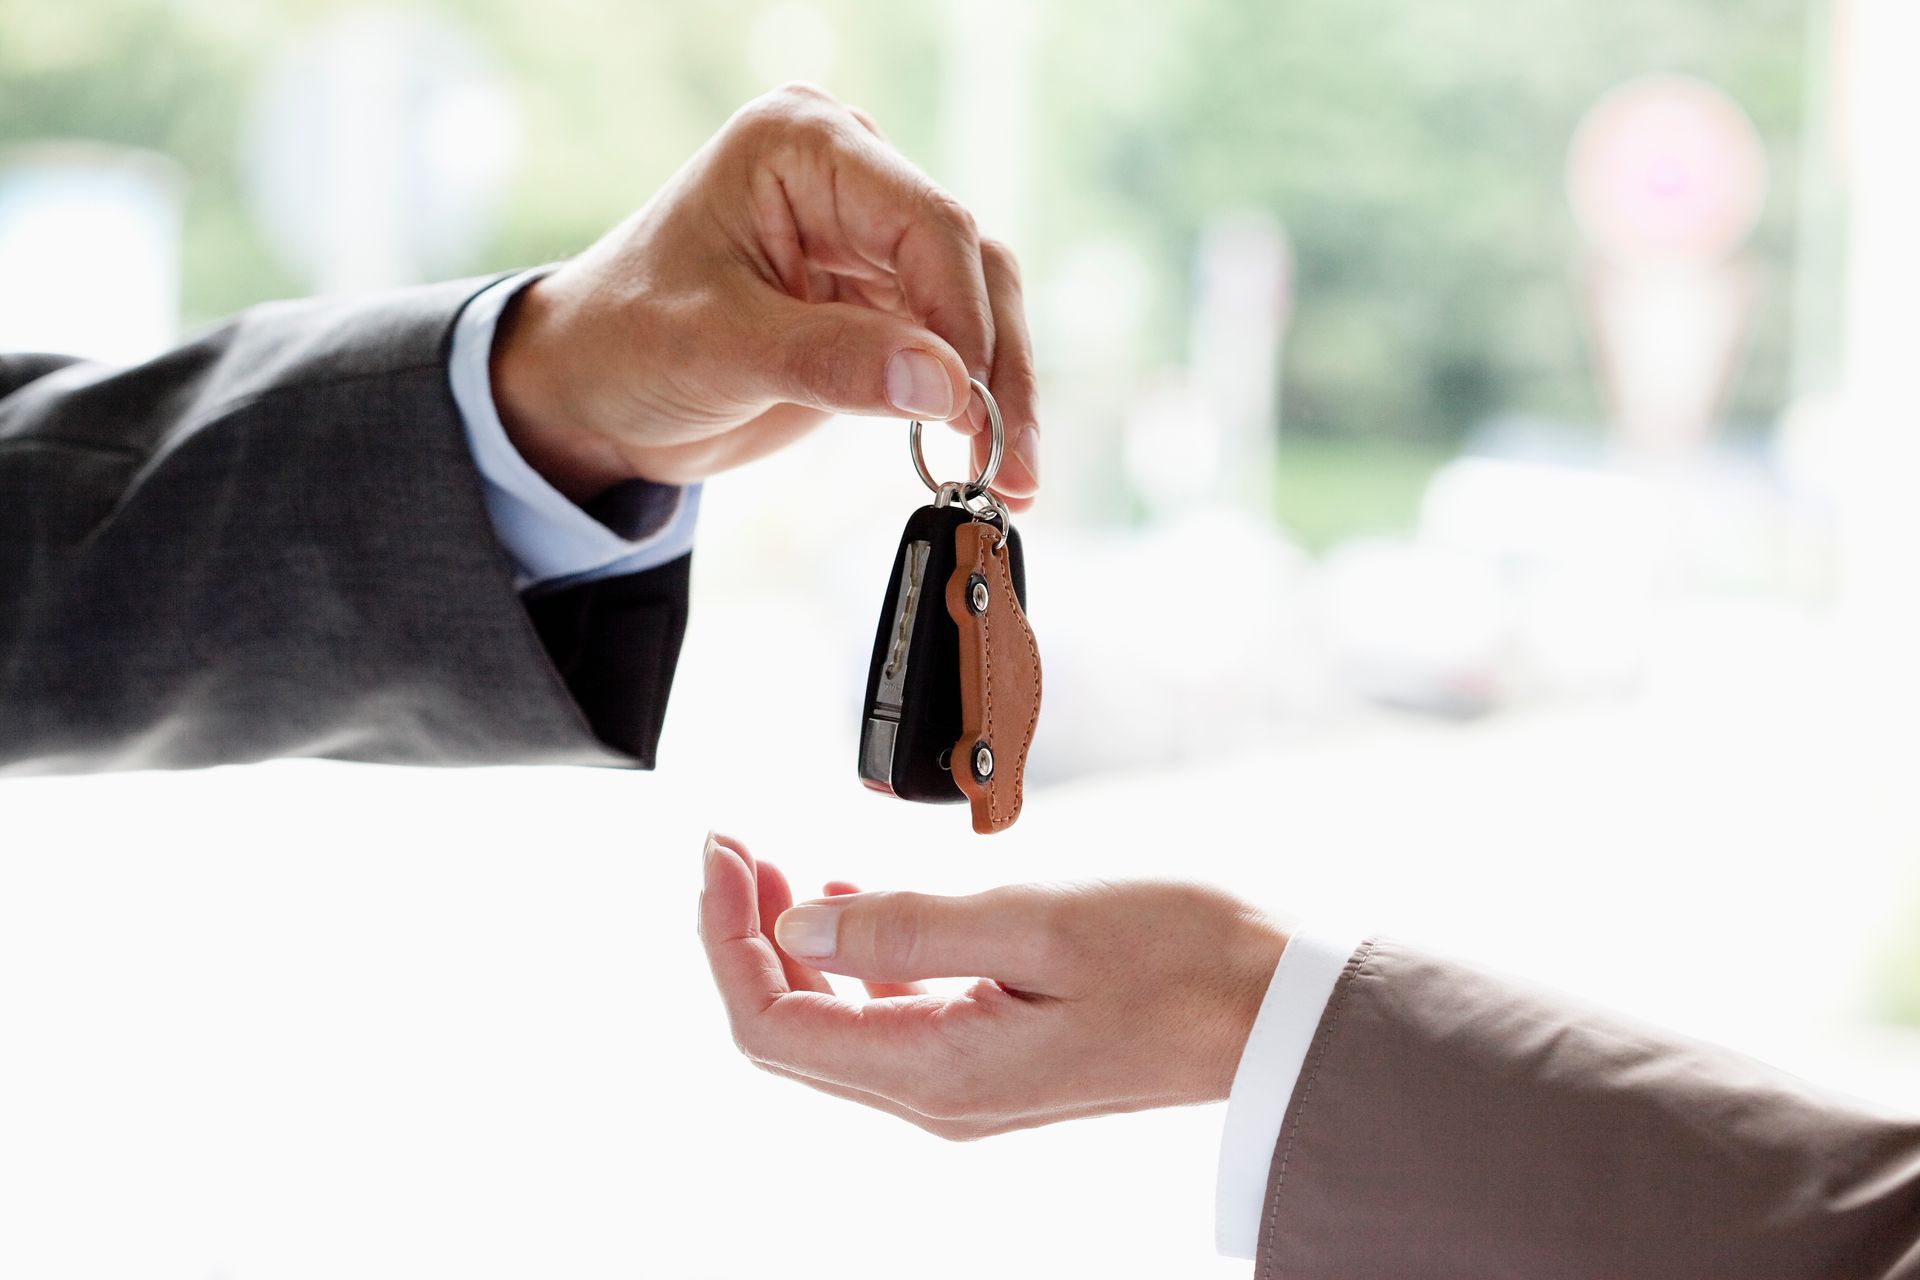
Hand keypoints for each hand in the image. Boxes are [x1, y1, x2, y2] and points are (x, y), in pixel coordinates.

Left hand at [491, 83, 1039, 507]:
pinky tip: (987, 460)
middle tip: (1008, 459)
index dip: (962, 316)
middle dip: (996, 366)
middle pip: (972, 263)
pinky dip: (974, 406)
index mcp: (804, 146)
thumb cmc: (624, 343)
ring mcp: (871, 240)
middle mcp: (852, 178)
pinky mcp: (881, 302)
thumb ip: (834, 362)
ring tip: (1011, 476)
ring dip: (1000, 394)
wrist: (591, 394)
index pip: (926, 221)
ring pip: (981, 308)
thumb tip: (949, 386)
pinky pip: (954, 348)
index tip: (969, 404)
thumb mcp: (717, 350)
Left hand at [697, 833, 1286, 1139]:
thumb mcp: (1036, 924)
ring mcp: (966, 1079)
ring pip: (835, 1020)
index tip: (724, 852)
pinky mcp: (994, 1053)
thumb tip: (798, 927)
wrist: (1272, 1008)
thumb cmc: (1179, 962)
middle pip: (793, 1025)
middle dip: (747, 936)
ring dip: (794, 944)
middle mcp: (939, 1092)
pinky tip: (853, 902)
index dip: (729, 937)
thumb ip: (907, 931)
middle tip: (737, 850)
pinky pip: (888, 1015)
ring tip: (777, 868)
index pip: (774, 1021)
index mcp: (938, 1072)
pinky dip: (853, 958)